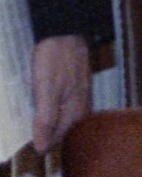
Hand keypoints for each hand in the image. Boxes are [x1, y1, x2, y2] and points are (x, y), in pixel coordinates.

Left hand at [30, 34, 91, 151]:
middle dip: (41, 126)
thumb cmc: (56, 58)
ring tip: (32, 101)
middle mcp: (81, 106)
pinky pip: (60, 104)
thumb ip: (45, 120)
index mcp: (76, 111)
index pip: (54, 139)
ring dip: (44, 114)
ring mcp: (80, 95)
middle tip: (28, 111)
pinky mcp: (75, 86)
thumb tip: (42, 147)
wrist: (65, 30)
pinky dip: (48, 103)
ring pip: (59, 116)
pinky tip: (40, 94)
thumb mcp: (46, 91)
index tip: (25, 127)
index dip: (37, 137)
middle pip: (58, 129)